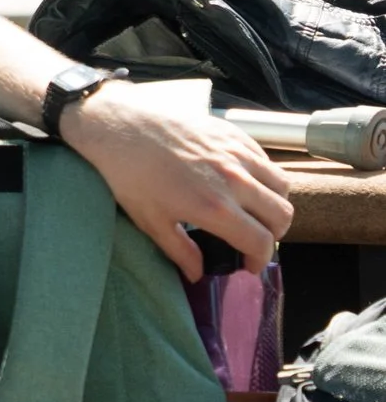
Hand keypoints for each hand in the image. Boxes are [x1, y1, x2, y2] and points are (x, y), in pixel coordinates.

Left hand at [59, 83, 293, 279]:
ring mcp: (238, 153)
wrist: (120, 127)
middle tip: (256, 239)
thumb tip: (198, 274)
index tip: (250, 264)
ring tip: (256, 211)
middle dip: (273, 234)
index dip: (260, 259)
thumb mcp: (150, 221)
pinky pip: (265, 159)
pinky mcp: (235, 134)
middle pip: (281, 214)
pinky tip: (244, 182)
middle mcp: (235, 180)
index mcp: (215, 207)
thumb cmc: (130, 176)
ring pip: (282, 185)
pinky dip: (264, 176)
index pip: (260, 241)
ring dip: (276, 203)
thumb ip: (179, 251)